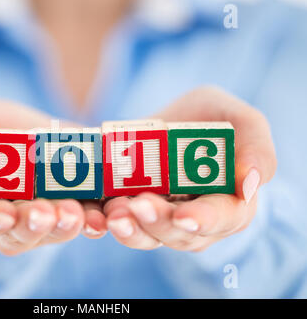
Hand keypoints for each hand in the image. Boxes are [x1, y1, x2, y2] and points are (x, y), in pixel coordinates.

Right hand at [0, 101, 106, 255]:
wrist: (30, 128)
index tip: (3, 215)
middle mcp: (8, 224)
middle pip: (18, 234)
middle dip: (32, 224)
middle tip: (45, 213)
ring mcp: (42, 222)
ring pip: (52, 233)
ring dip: (64, 225)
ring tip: (74, 212)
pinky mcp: (72, 213)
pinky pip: (83, 223)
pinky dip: (92, 222)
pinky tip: (100, 217)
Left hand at [105, 86, 276, 250]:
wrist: (167, 124)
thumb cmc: (208, 120)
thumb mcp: (238, 118)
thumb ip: (254, 143)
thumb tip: (251, 181)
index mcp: (229, 201)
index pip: (224, 218)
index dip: (205, 220)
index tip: (185, 217)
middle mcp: (195, 220)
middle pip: (181, 235)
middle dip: (160, 222)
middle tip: (140, 205)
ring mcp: (161, 220)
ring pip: (149, 236)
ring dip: (132, 228)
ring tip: (115, 213)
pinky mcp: (131, 214)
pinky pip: (122, 226)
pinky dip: (110, 223)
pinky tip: (99, 215)